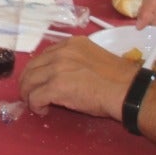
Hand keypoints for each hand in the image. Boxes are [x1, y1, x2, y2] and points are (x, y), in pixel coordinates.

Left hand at [18, 36, 136, 118]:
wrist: (127, 90)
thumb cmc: (118, 79)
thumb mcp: (94, 59)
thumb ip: (76, 62)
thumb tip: (64, 75)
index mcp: (72, 44)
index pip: (44, 55)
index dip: (39, 70)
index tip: (40, 80)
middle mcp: (61, 52)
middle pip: (32, 66)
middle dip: (28, 82)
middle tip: (31, 94)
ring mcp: (57, 69)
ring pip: (29, 81)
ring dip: (29, 94)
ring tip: (35, 104)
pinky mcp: (55, 87)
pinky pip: (34, 97)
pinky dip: (35, 105)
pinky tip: (43, 111)